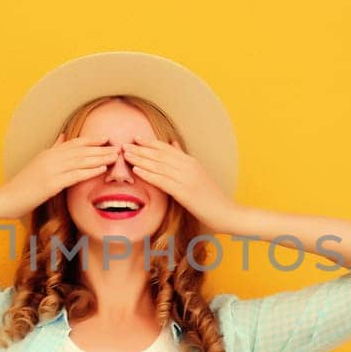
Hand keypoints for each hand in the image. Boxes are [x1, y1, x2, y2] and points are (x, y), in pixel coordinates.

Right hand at [0, 133, 119, 217]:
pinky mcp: (51, 183)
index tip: (106, 138)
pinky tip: (102, 169)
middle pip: (81, 150)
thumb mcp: (37, 163)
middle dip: (101, 148)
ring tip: (115, 156)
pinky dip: (90, 170)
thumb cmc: (22, 185)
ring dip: (100, 158)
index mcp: (48, 153)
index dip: (91, 140)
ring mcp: (51, 170)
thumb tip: (63, 136)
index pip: (74, 143)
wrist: (5, 198)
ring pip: (81, 160)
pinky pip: (75, 175)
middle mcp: (51, 158)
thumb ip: (52, 150)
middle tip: (119, 147)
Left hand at [122, 135, 242, 232]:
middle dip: (140, 149)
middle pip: (160, 155)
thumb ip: (184, 159)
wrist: (227, 213)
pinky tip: (137, 170)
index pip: (167, 149)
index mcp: (191, 162)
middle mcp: (188, 166)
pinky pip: (163, 181)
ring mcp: (187, 178)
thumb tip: (173, 143)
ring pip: (159, 166)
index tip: (135, 138)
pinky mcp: (185, 192)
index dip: (150, 143)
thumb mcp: (199, 174)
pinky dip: (149, 174)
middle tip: (123, 145)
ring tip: (125, 155)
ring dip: (140, 159)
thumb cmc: (212, 197)